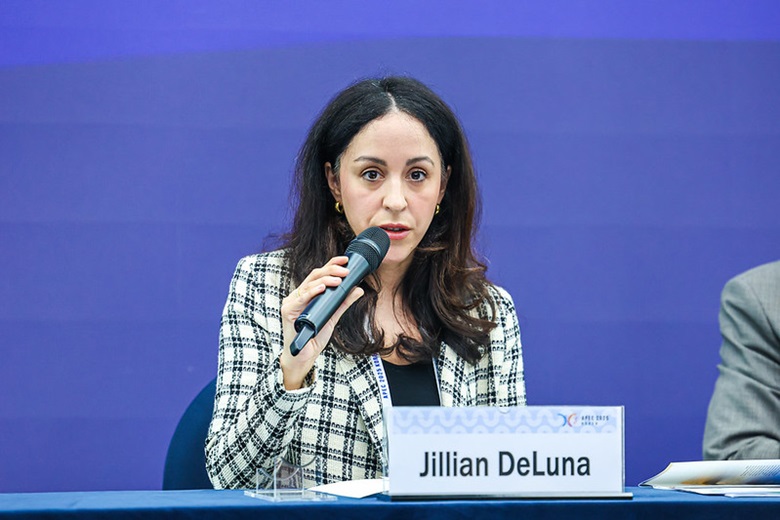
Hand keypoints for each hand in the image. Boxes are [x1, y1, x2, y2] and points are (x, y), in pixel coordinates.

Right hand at [279, 256, 363, 389]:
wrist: (304, 356)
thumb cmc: (314, 336)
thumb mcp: (333, 317)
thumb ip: (343, 302)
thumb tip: (358, 288)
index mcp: (308, 294)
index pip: (320, 274)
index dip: (332, 264)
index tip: (346, 260)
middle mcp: (299, 295)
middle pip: (315, 275)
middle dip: (331, 270)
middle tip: (346, 270)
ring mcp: (292, 301)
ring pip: (309, 283)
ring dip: (325, 280)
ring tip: (339, 280)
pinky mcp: (288, 310)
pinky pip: (301, 298)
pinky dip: (312, 291)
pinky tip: (322, 288)